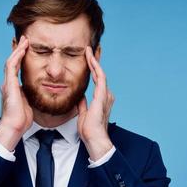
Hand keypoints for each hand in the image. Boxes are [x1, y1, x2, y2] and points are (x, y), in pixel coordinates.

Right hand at [0, 36, 32, 150]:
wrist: (14, 126)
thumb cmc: (21, 119)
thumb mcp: (27, 103)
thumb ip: (29, 95)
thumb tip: (36, 91)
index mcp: (13, 88)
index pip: (16, 69)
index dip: (20, 58)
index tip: (26, 49)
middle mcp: (8, 83)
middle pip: (12, 62)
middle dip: (18, 50)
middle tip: (24, 40)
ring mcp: (7, 83)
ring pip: (11, 61)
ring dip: (18, 50)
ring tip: (24, 40)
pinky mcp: (9, 84)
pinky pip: (12, 66)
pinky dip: (17, 56)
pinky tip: (22, 49)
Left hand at [77, 46, 114, 160]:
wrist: (93, 138)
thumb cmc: (89, 129)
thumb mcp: (83, 113)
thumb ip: (83, 104)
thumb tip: (80, 97)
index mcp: (101, 98)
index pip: (97, 79)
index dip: (92, 68)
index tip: (88, 58)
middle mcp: (105, 94)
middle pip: (99, 73)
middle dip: (95, 60)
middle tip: (91, 49)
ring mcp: (105, 94)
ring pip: (100, 73)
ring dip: (94, 60)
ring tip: (89, 49)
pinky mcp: (103, 95)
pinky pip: (100, 77)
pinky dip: (95, 66)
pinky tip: (90, 58)